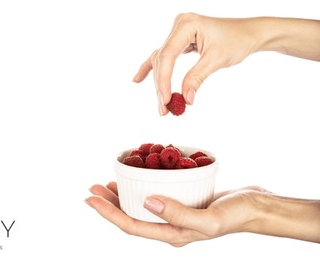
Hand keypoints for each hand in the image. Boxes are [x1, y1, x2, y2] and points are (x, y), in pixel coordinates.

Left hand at [85, 182, 269, 246]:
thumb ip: (178, 213)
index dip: (108, 213)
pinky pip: (155, 194)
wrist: (259, 207)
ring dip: (121, 195)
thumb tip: (146, 202)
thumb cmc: (237, 214)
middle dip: (109, 203)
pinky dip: (141, 185)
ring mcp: (176, 215)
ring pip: (140, 206)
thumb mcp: (209, 218)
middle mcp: (170, 227)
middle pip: (131, 216)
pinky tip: (136, 176)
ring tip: (105, 182)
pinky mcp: (183, 202)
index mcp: (171, 234)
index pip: (131, 225)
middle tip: (91, 187)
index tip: (90, 199)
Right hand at [133, 13, 263, 114]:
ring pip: (162, 61)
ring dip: (161, 83)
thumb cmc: (238, 40)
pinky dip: (154, 69)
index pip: (168, 55)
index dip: (164, 80)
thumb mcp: (217, 60)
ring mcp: (178, 32)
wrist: (252, 33)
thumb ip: (196, 78)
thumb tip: (184, 100)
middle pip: (162, 60)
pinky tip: (138, 79)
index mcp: (186, 24)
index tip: (165, 100)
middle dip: (162, 86)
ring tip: (162, 105)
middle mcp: (179, 26)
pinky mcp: (180, 40)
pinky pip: (164, 57)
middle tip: (164, 109)